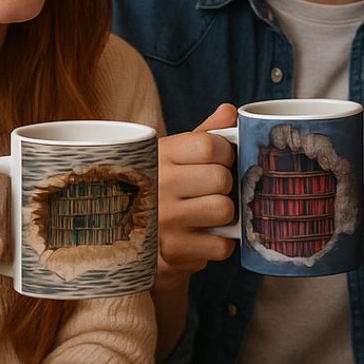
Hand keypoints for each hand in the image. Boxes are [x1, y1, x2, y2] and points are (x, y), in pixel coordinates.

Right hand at [156, 104, 237, 277]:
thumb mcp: (177, 155)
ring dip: (225, 214)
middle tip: (213, 190)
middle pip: (221, 179)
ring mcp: (162, 221)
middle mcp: (155, 186)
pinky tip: (204, 235)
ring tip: (209, 213)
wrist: (133, 241)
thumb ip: (206, 133)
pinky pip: (222, 245)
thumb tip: (230, 111)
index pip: (210, 146)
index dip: (225, 153)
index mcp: (157, 155)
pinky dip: (221, 242)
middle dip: (226, 185)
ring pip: (224, 210)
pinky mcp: (172, 251)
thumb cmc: (164, 188)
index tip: (220, 160)